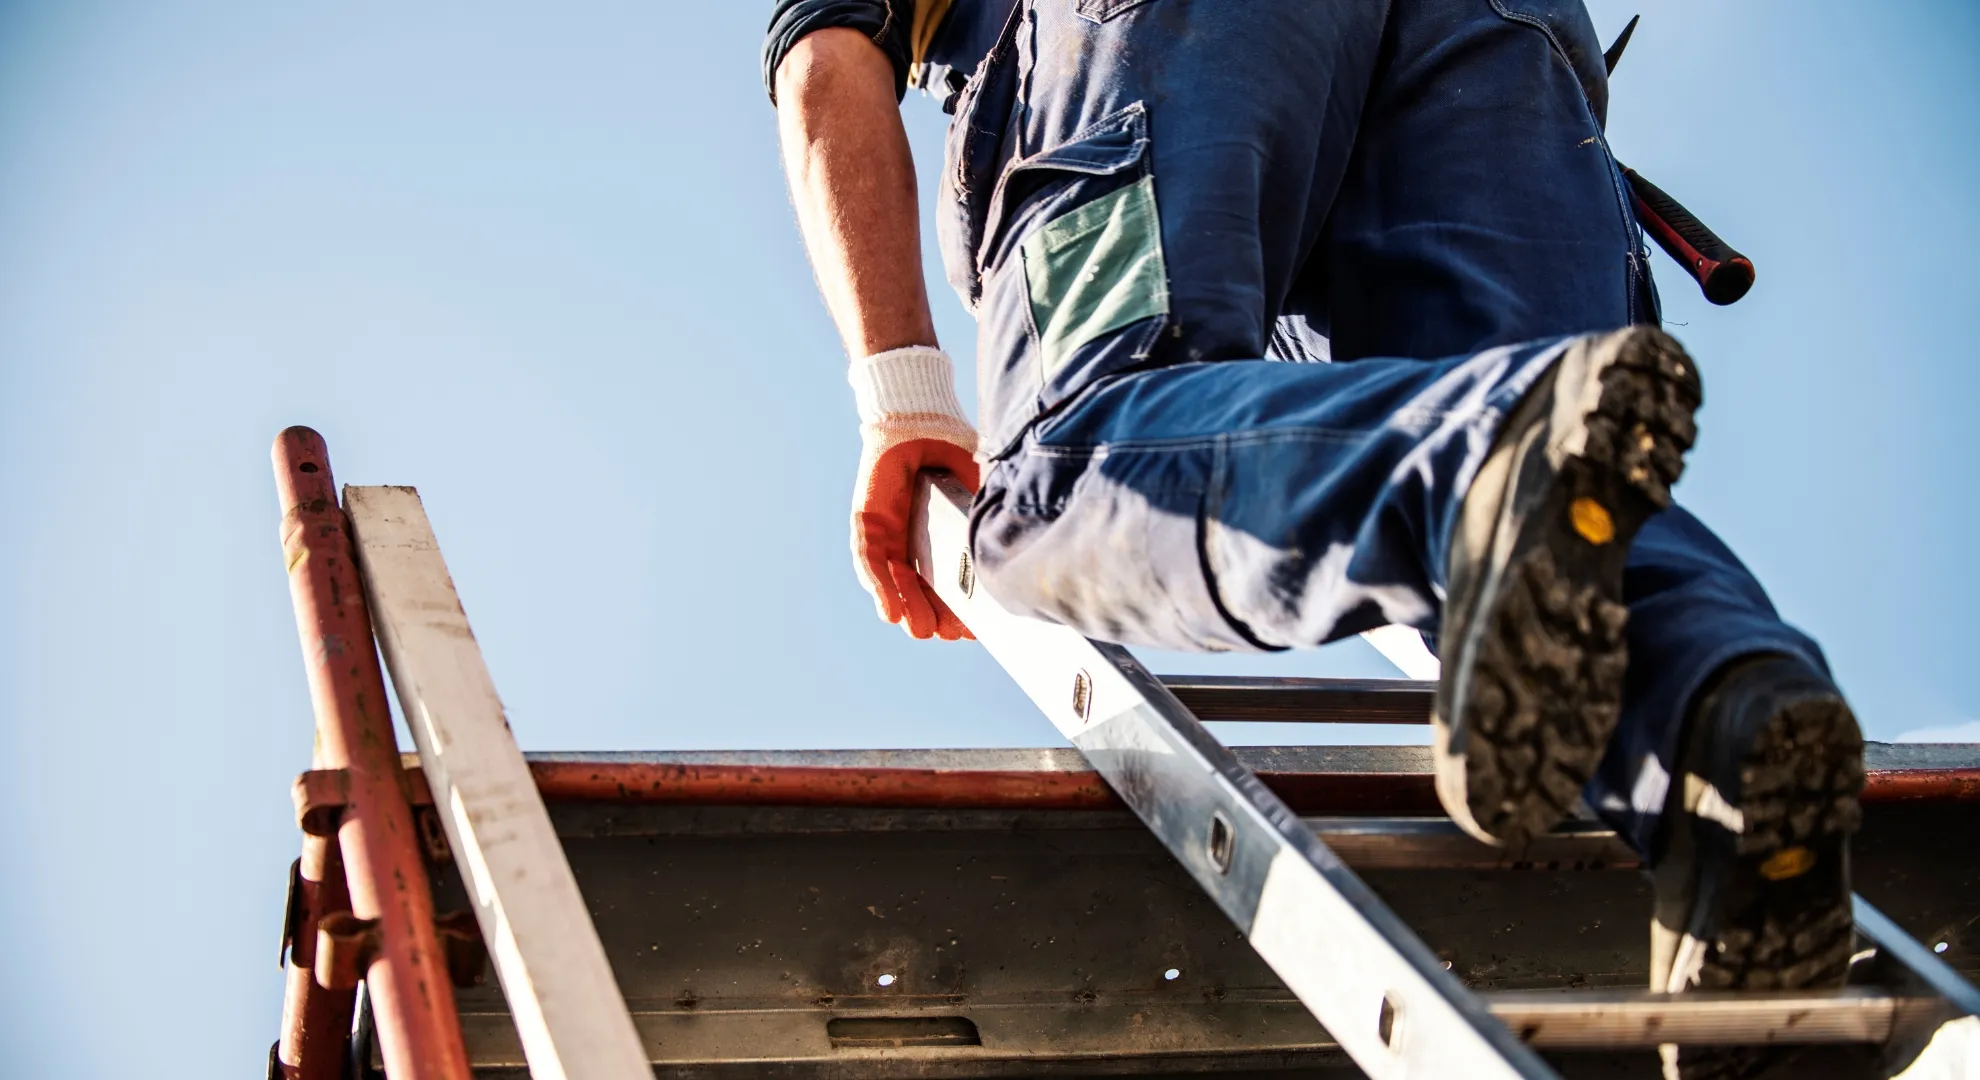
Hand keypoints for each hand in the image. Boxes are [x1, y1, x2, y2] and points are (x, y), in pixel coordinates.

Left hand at [849, 347, 979, 639]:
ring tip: (924, 631)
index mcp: (938, 537)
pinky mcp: (867, 523)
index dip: (959, 606)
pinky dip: (880, 586)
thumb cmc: (950, 452)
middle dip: (935, 614)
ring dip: (908, 607)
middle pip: (920, 588)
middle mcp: (911, 542)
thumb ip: (986, 519)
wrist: (919, 420)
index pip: (947, 580)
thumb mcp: (977, 492)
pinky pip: (870, 560)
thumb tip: (1014, 551)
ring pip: (894, 581)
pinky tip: (891, 611)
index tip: (974, 630)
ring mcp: (887, 534)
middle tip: (952, 635)